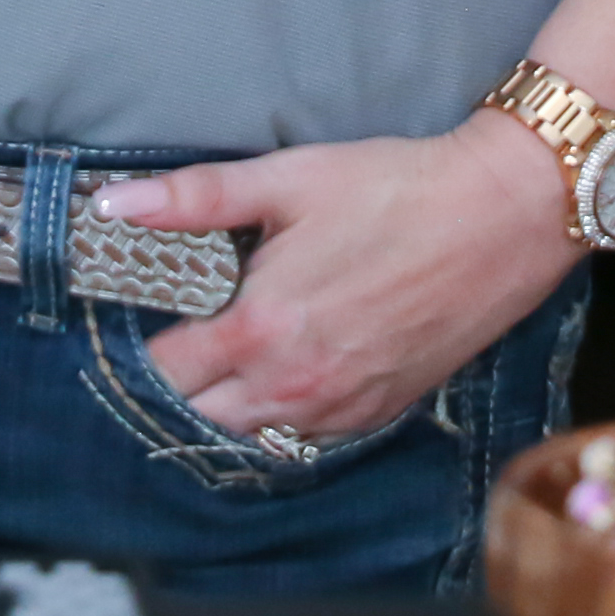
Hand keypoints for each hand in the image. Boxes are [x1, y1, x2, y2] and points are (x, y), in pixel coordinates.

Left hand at [95, 116, 581, 450]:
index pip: (164, 372)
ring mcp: (341, 407)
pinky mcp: (379, 410)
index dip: (141, 347)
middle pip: (198, 416)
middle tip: (175, 338)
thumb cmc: (395, 190)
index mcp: (261, 328)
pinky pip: (305, 436)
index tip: (136, 321)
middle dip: (177, 385)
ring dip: (225, 404)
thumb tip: (113, 207)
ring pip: (251, 433)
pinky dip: (280, 413)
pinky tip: (281, 370)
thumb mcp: (287, 179)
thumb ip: (193, 198)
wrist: (501, 216)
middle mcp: (296, 384)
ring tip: (221, 356)